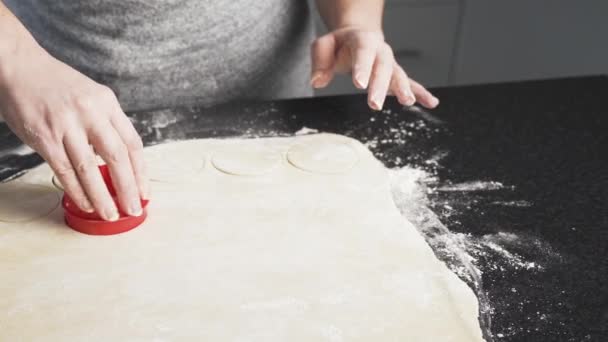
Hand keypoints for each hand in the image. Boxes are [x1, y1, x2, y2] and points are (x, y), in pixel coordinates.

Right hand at [0, 44, 147, 220]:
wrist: (20, 67)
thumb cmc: (58, 85)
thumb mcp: (92, 96)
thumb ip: (106, 124)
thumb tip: (122, 162)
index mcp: (107, 102)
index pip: (132, 142)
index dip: (141, 171)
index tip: (145, 192)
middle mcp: (90, 112)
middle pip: (117, 157)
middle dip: (128, 188)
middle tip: (134, 210)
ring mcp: (66, 125)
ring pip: (90, 169)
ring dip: (102, 196)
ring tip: (111, 214)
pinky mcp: (44, 137)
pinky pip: (65, 171)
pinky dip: (77, 191)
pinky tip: (87, 203)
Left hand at [310, 26, 438, 109]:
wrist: (357, 38)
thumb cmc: (338, 44)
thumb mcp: (323, 46)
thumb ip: (319, 61)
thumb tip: (317, 82)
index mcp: (363, 40)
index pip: (364, 52)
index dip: (363, 67)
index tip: (359, 84)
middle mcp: (381, 51)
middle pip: (383, 68)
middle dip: (380, 86)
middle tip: (374, 104)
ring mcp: (390, 64)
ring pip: (398, 76)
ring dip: (403, 90)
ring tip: (408, 102)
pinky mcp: (395, 75)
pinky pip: (410, 83)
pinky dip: (421, 93)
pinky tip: (431, 103)